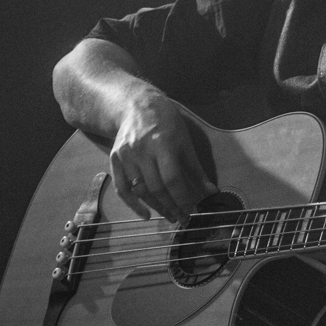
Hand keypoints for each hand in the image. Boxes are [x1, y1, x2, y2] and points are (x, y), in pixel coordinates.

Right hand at [110, 93, 216, 223]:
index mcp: (162, 144)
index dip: (182, 198)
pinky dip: (132, 204)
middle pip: (156, 188)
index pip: (172, 179)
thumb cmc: (166, 122)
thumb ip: (196, 169)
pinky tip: (145, 214)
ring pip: (140, 190)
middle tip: (182, 219)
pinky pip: (122, 188)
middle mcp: (141, 150)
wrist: (136, 106)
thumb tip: (211, 191)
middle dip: (171, 207)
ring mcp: (125, 156)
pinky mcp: (114, 159)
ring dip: (156, 207)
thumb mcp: (185, 141)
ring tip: (169, 216)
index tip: (191, 211)